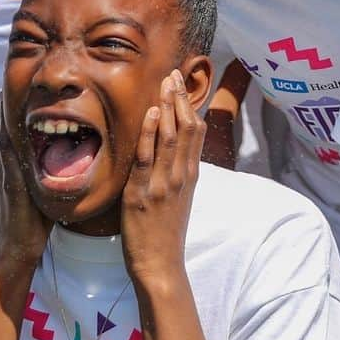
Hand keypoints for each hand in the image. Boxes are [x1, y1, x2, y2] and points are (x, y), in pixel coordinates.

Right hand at [0, 99, 50, 271]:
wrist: (16, 252)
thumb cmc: (30, 227)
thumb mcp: (36, 195)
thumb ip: (41, 178)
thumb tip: (57, 168)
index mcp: (9, 174)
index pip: (6, 141)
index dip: (4, 121)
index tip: (4, 99)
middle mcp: (3, 172)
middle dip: (0, 112)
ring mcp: (5, 178)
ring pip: (1, 141)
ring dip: (0, 119)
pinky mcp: (11, 185)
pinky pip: (7, 157)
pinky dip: (4, 139)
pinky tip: (5, 124)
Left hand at [121, 70, 202, 288]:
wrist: (160, 266)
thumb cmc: (165, 234)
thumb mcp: (178, 199)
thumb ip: (178, 174)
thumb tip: (176, 153)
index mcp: (189, 176)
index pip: (195, 133)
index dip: (189, 105)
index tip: (182, 84)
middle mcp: (180, 175)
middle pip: (186, 129)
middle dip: (180, 98)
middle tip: (174, 73)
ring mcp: (163, 183)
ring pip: (170, 137)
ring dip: (168, 107)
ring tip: (166, 83)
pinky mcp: (143, 192)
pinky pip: (147, 157)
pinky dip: (149, 132)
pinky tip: (150, 113)